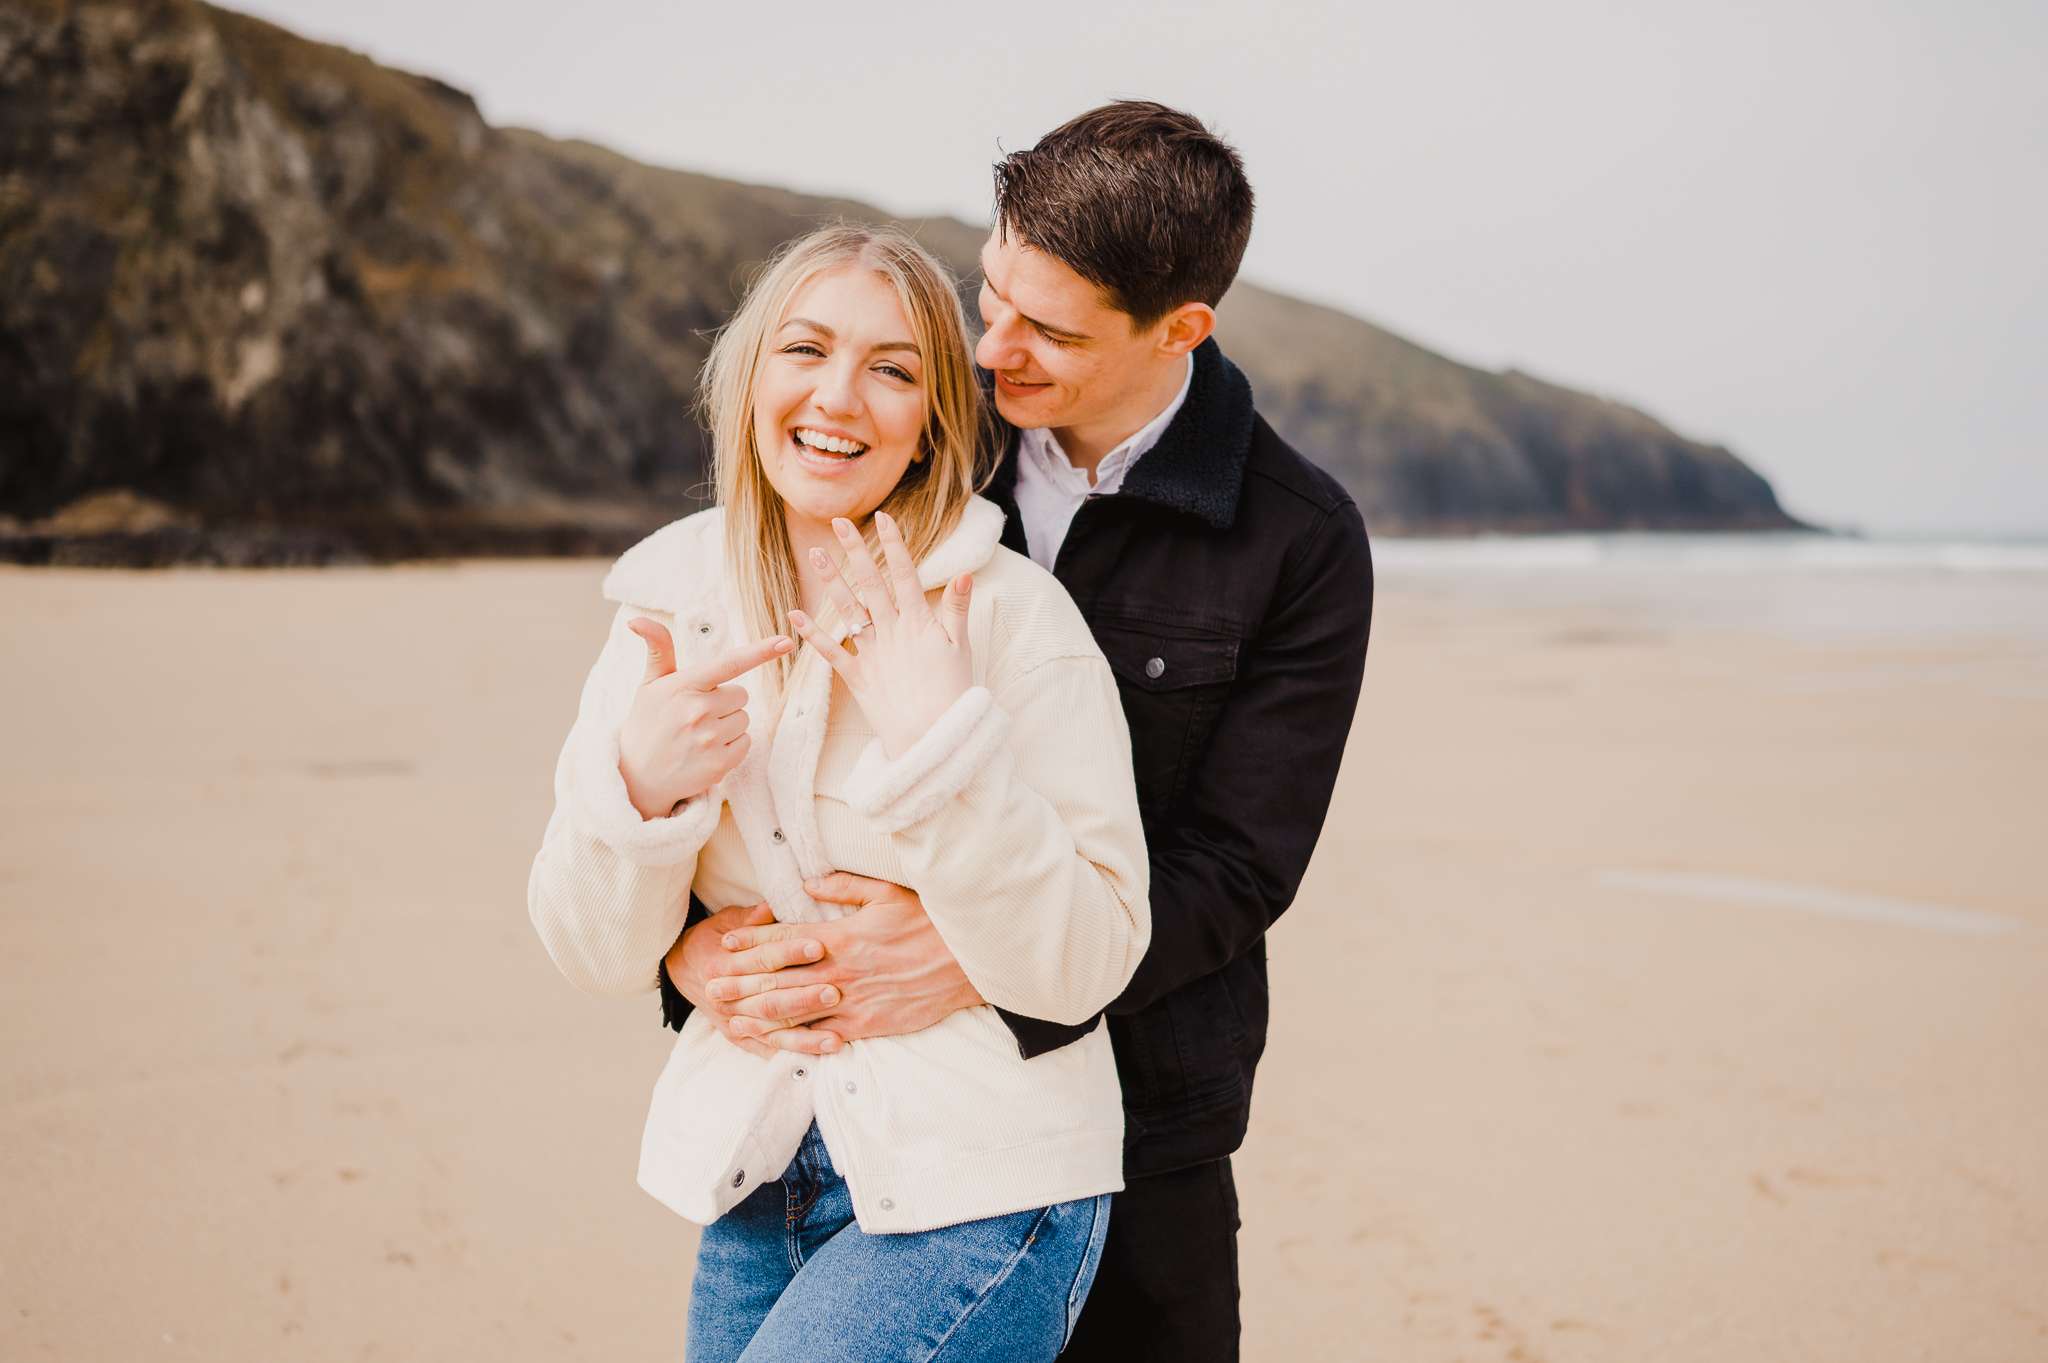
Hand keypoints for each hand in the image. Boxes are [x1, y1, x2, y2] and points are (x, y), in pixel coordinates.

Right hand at [618, 621, 791, 819]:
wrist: (637, 776)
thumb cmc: (647, 722)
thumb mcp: (650, 684)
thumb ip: (658, 649)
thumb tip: (636, 618)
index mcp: (683, 685)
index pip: (729, 663)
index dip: (760, 651)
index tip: (785, 641)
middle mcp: (697, 711)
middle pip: (742, 695)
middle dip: (726, 702)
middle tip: (697, 715)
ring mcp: (709, 739)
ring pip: (744, 719)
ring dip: (729, 724)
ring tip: (700, 734)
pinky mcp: (718, 765)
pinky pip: (746, 743)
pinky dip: (732, 746)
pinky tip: (707, 750)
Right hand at [663, 902, 821, 1060]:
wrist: (684, 969)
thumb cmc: (714, 938)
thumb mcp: (726, 920)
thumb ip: (751, 918)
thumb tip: (771, 909)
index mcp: (723, 964)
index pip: (762, 958)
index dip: (790, 952)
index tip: (819, 946)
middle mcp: (725, 996)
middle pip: (769, 997)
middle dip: (804, 996)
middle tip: (835, 992)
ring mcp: (732, 1020)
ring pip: (771, 1029)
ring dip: (804, 1036)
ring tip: (835, 1037)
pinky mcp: (739, 1039)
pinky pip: (768, 1049)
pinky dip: (791, 1053)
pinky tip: (816, 1056)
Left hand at [707, 873, 984, 1054]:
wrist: (968, 964)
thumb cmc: (929, 924)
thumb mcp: (888, 893)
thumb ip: (845, 887)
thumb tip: (809, 881)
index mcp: (842, 935)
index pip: (786, 938)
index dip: (752, 941)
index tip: (725, 944)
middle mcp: (840, 970)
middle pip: (779, 977)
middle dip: (742, 981)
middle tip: (711, 986)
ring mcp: (851, 1001)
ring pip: (794, 1010)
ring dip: (758, 1013)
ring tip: (730, 1017)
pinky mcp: (866, 1025)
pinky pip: (822, 1034)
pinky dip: (795, 1039)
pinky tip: (774, 1043)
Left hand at [789, 513, 972, 758]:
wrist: (933, 737)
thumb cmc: (952, 693)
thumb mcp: (962, 648)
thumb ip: (958, 608)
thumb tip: (964, 572)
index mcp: (919, 622)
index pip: (904, 573)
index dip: (893, 544)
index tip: (882, 517)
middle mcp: (891, 631)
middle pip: (870, 583)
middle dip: (854, 550)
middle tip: (838, 522)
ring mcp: (871, 653)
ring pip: (848, 609)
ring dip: (831, 580)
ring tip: (815, 554)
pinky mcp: (856, 677)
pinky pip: (831, 651)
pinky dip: (813, 633)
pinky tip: (795, 614)